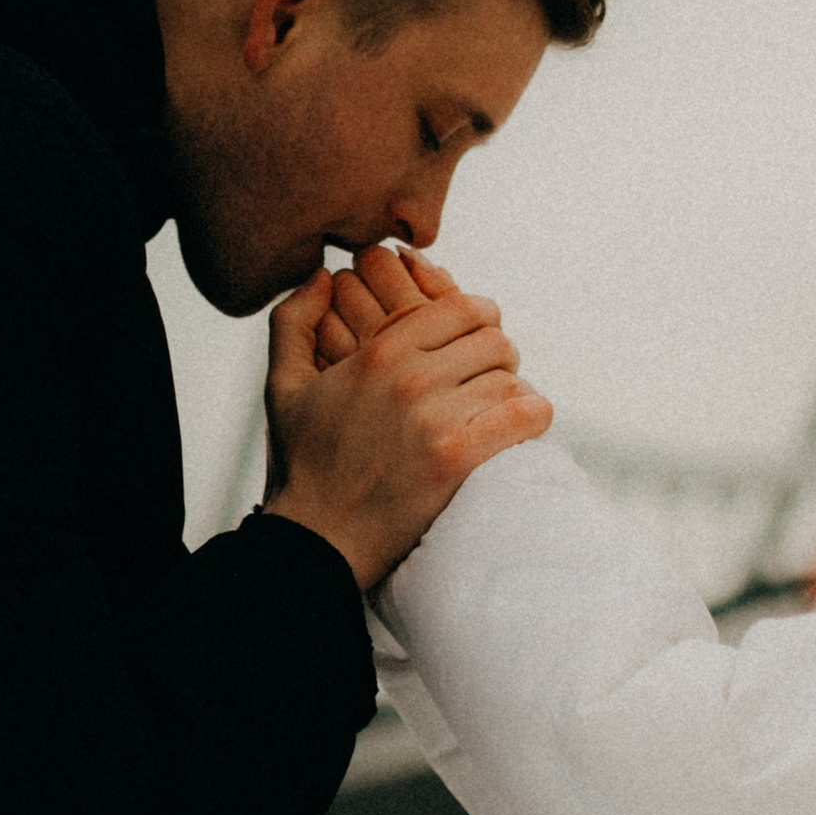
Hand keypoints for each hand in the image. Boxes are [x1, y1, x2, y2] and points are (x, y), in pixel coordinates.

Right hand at [262, 246, 551, 591]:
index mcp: (378, 352)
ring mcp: (435, 419)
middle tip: (489, 378)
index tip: (477, 337)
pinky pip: (523, 416)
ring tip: (500, 408)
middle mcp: (410, 378)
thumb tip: (322, 275)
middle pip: (494, 340)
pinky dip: (531, 417)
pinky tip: (521, 427)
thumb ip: (295, 321)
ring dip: (512, 391)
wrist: (317, 539)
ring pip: (511, 379)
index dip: (479, 317)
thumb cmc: (303, 463)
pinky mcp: (456, 460)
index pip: (462, 307)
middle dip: (499, 356)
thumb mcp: (283, 385)